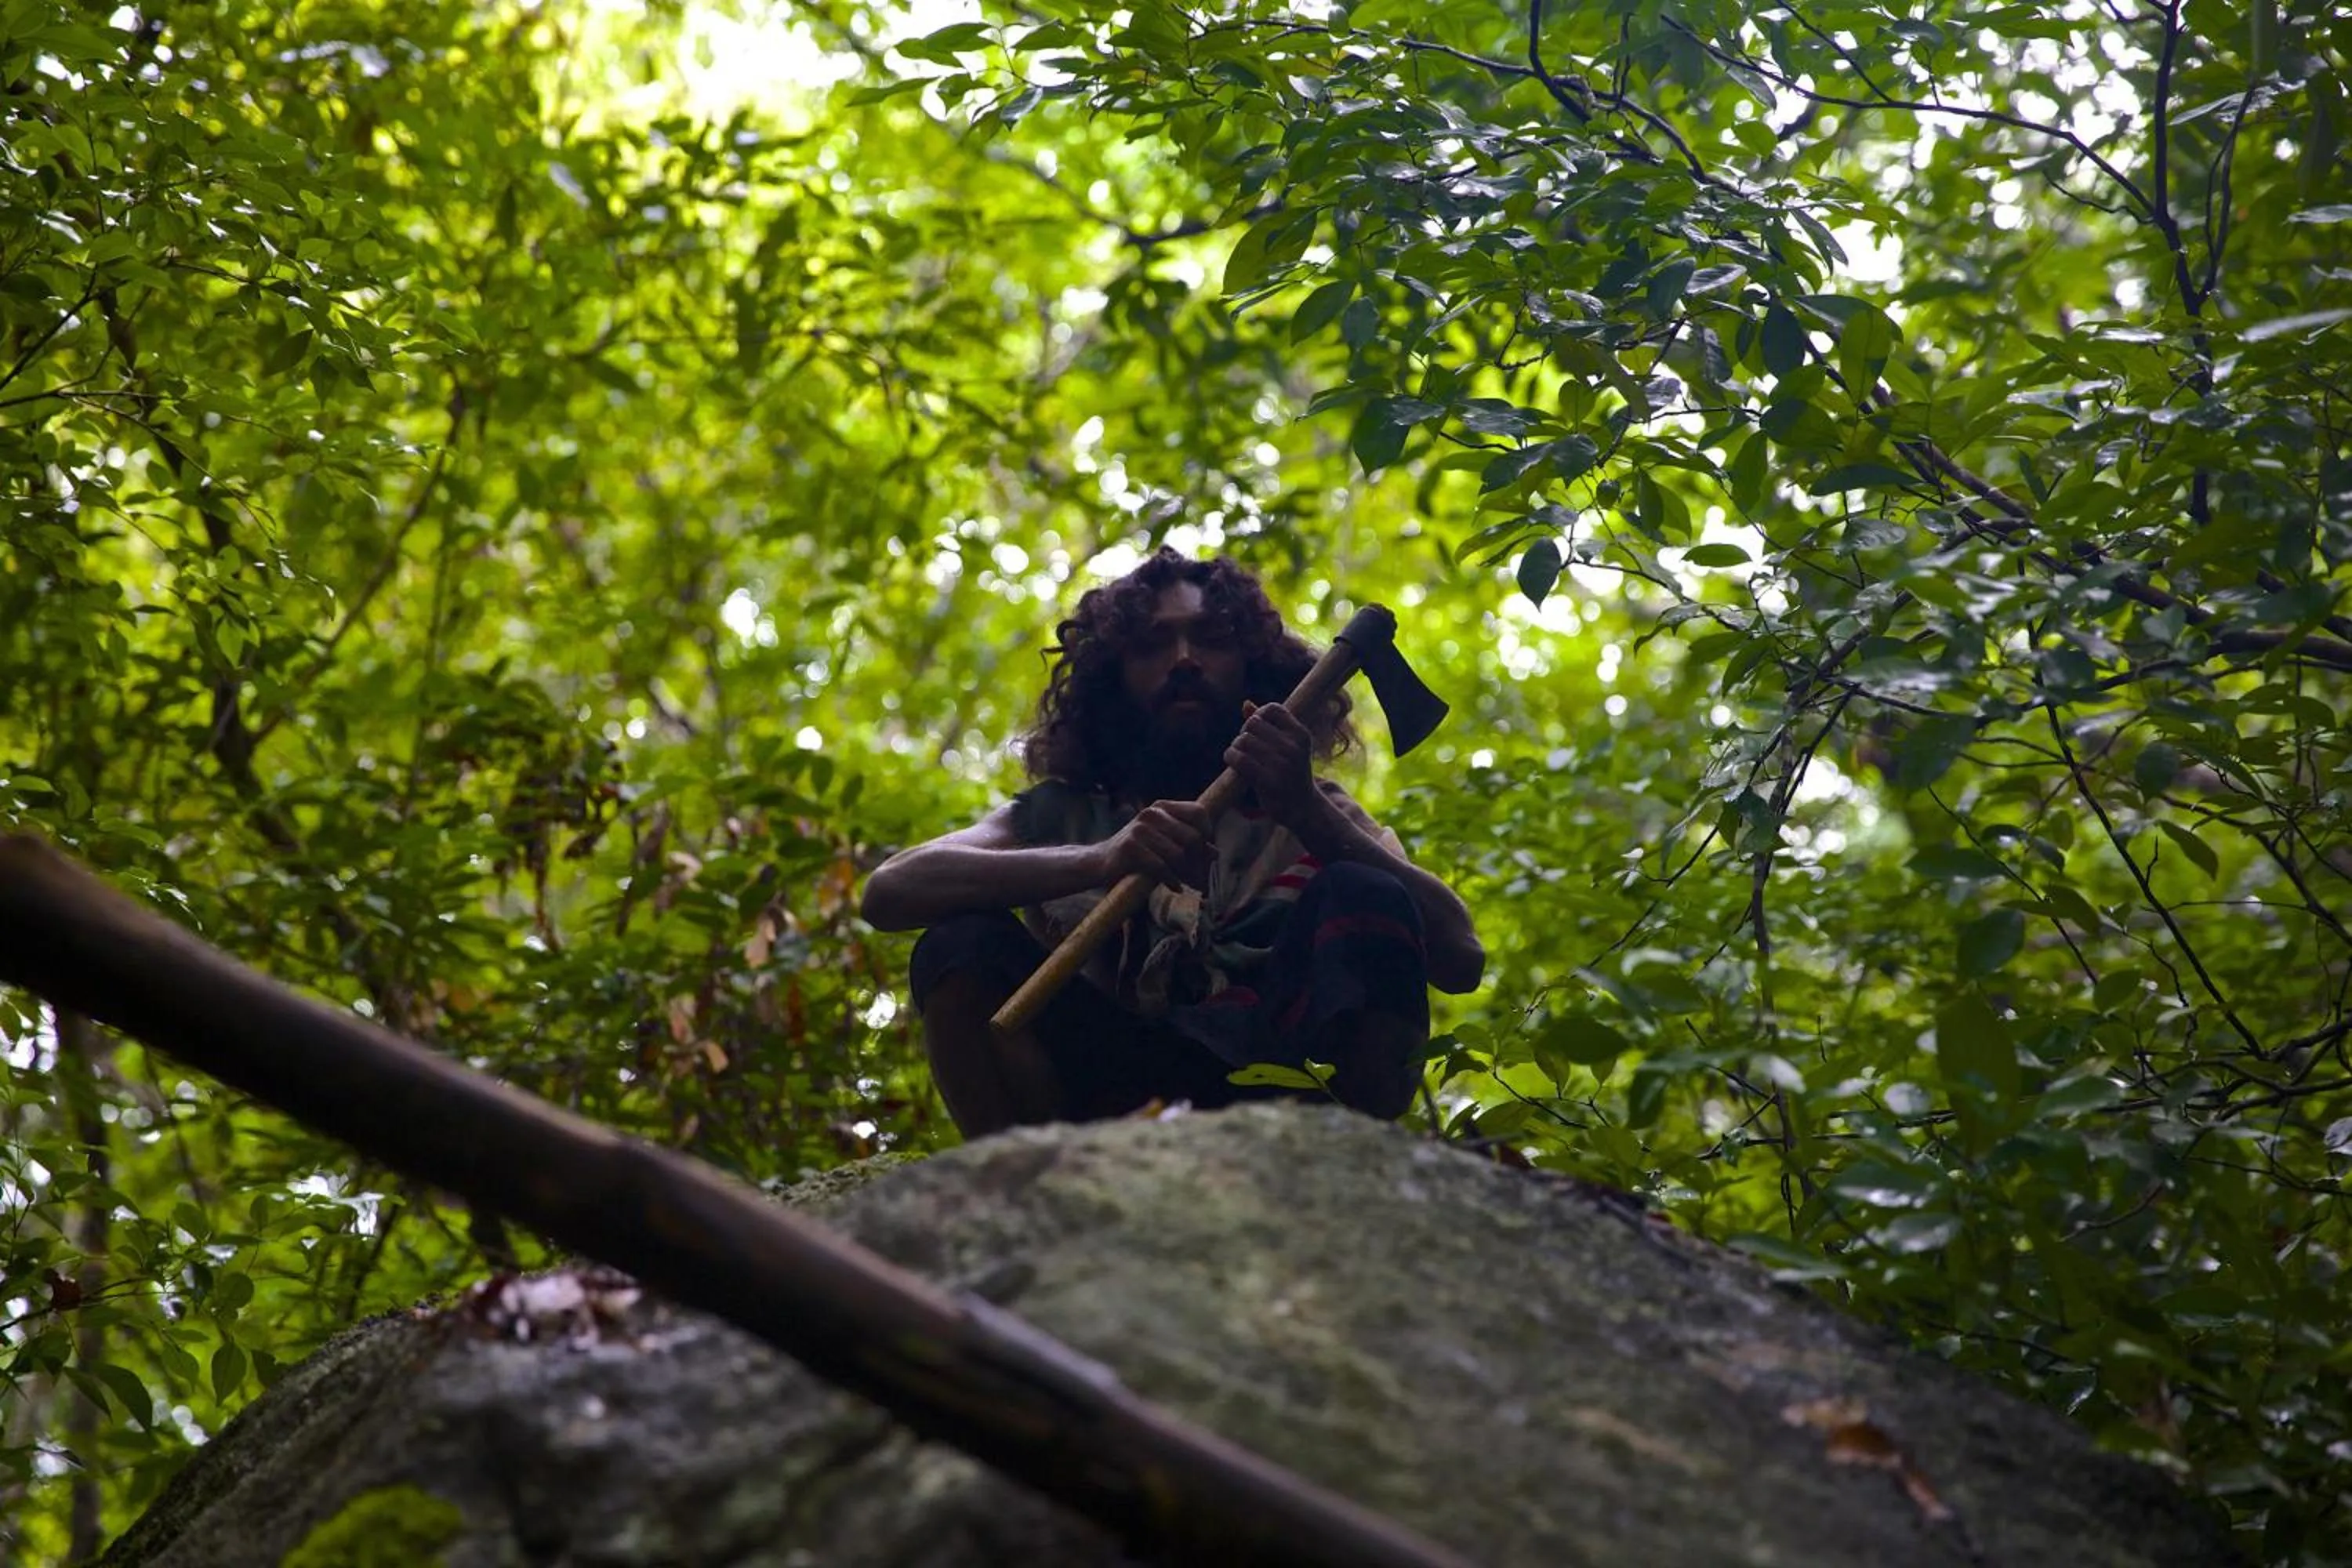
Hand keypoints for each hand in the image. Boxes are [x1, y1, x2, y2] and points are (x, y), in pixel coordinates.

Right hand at [1094, 799, 1211, 887]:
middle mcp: (1152, 813)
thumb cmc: (1137, 854)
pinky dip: (1172, 880)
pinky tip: (1174, 887)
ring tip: (1186, 884)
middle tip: (1200, 879)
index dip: (1208, 833)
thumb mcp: (1164, 844)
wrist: (1100, 863)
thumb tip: (1215, 853)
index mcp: (1162, 807)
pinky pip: (1162, 867)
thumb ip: (1188, 845)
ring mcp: (1140, 829)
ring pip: (1179, 854)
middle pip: (1192, 837)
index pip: (1199, 812)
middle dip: (1199, 862)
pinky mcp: (1131, 847)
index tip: (1206, 852)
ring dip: (1186, 874)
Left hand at [1224, 701, 1316, 828]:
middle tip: (1245, 746)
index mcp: (1301, 735)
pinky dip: (1230, 757)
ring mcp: (1282, 765)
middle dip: (1244, 732)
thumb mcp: (1288, 746)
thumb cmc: (1291, 771)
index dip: (1258, 715)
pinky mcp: (1269, 782)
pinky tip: (1232, 761)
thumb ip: (1269, 725)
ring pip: (1244, 740)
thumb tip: (1246, 704)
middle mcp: (1294, 748)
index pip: (1273, 709)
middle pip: (1253, 724)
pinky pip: (1240, 759)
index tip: (1256, 730)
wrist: (1302, 807)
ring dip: (1235, 746)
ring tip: (1239, 755)